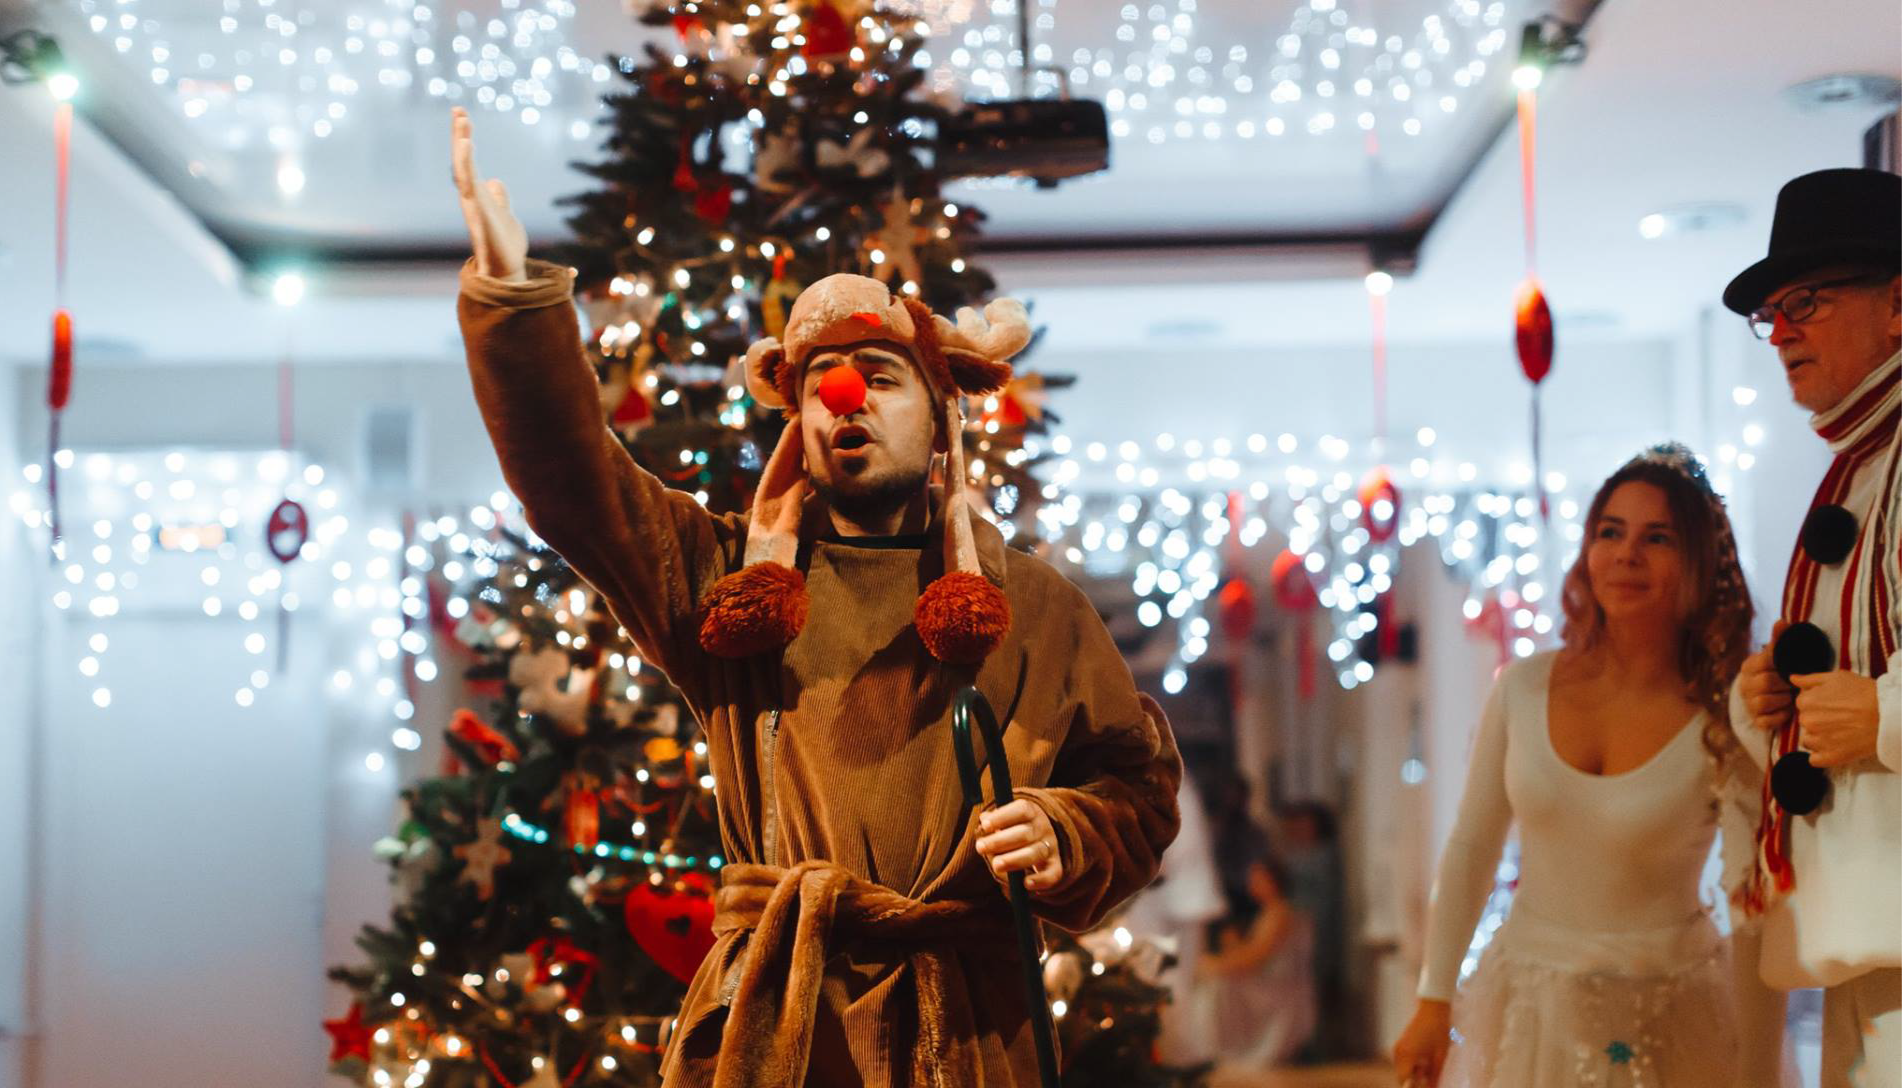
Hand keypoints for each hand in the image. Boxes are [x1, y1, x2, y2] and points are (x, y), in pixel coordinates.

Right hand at [451, 107, 527, 282]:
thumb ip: (500, 197)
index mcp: (478, 196)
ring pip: (463, 170)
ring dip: (461, 145)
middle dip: (459, 136)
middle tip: (458, 110)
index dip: (464, 142)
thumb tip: (496, 181)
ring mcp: (474, 205)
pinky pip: (470, 183)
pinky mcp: (479, 212)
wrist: (506, 271)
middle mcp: (472, 198)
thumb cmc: (504, 246)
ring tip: (462, 121)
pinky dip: (466, 162)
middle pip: (462, 162)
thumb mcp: (505, 214)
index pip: (468, 164)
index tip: (463, 118)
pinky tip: (466, 143)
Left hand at [975, 798, 1062, 893]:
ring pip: (1036, 853)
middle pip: (1025, 833)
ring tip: (996, 865)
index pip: (1021, 810)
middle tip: (980, 847)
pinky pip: (1052, 874)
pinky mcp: (1055, 867)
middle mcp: (1043, 828)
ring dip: (1014, 860)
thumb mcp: (1005, 821)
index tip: (985, 825)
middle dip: (1000, 841)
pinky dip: (1040, 880)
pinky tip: (1026, 883)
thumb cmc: (1014, 831)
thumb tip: (985, 821)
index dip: (1003, 817)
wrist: (1040, 843)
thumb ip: (993, 822)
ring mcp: (1051, 848)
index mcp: (1032, 813)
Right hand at [1392, 1000, 1451, 1086]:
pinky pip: (1403, 1061)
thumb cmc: (1438, 1031)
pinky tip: (1425, 1061)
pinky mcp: (1401, 1044)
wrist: (1432, 1009)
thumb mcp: (1439, 1056)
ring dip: (1413, 1074)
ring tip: (1429, 1068)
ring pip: (1402, 1069)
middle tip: (1428, 1080)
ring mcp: (1398, 1047)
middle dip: (1413, 1082)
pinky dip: (1412, 1066)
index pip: (1404, 1080)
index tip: (1425, 1086)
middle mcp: (1398, 1052)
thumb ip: (1434, 1076)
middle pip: (1401, 1076)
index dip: (1413, 1087)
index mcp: (1407, 1055)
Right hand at [1739, 620, 1793, 733]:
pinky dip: (1780, 716)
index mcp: (1749, 666)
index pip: (1765, 662)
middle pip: (1765, 682)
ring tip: (1790, 696)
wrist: (1767, 696)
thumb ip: (1780, 640)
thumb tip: (1782, 621)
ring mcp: (1748, 703)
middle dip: (1784, 683)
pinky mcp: (1756, 720)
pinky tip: (1787, 709)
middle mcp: (1745, 685)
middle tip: (1794, 683)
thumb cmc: (1777, 672)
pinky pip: (1767, 720)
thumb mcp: (1777, 656)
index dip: (1782, 665)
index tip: (1791, 666)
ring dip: (1783, 700)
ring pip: (1765, 702)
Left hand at [1792, 669, 1880, 766]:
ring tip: (1842, 732)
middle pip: (1806, 722)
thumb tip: (1793, 679)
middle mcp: (1807, 722)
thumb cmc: (1865, 693)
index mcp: (1806, 702)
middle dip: (1819, 720)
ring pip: (1809, 741)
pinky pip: (1815, 759)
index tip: (1834, 704)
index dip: (1819, 703)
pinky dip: (1823, 755)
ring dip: (1820, 738)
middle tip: (1841, 717)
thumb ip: (1810, 679)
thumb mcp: (1837, 677)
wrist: (1888, 714)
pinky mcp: (1830, 757)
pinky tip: (1837, 747)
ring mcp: (1818, 741)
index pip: (1803, 704)